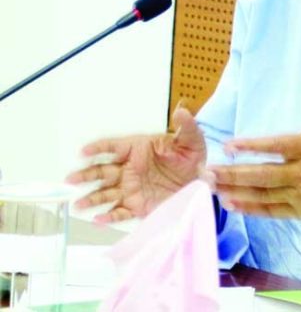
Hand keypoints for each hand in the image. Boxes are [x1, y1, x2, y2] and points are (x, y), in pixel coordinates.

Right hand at [66, 105, 205, 222]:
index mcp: (139, 149)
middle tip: (71, 179)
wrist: (201, 182)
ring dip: (92, 198)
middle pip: (103, 171)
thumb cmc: (193, 158)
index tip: (85, 152)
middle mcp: (130, 169)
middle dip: (86, 175)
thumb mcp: (192, 141)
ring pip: (106, 192)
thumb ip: (186, 127)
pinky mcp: (138, 205)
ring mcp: (132, 188)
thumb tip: (182, 110)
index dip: (99, 148)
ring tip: (78, 204)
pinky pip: (120, 211)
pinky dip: (109, 216)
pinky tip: (98, 219)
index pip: (114, 147)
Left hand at [207, 66, 300, 245]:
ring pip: (263, 194)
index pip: (277, 146)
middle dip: (232, 173)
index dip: (251, 146)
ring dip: (236, 191)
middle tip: (206, 171)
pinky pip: (274, 211)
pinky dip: (252, 209)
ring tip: (211, 187)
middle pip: (262, 174)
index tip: (229, 145)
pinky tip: (234, 204)